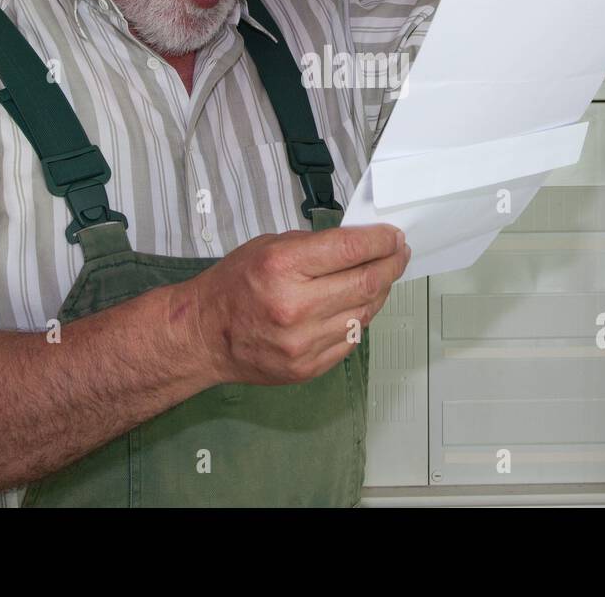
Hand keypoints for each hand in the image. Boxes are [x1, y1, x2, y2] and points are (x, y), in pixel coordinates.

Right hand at [186, 224, 408, 385]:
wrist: (205, 335)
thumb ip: (315, 246)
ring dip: (381, 291)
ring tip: (383, 277)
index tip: (394, 236)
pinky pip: (351, 338)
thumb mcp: (269, 246)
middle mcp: (295, 306)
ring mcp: (303, 342)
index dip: (381, 241)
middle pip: (366, 282)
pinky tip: (359, 304)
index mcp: (282, 267)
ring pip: (365, 312)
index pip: (350, 250)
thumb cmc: (234, 285)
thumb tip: (361, 244)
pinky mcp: (309, 367)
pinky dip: (361, 317)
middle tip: (400, 254)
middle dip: (392, 264)